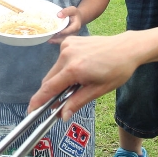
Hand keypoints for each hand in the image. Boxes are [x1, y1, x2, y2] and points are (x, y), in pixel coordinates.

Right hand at [30, 32, 145, 118]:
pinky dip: (65, 68)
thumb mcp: (98, 90)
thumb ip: (77, 102)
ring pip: (54, 70)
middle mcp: (66, 54)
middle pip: (49, 79)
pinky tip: (80, 70)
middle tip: (60, 104)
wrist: (126, 48)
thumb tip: (62, 115)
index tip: (31, 110)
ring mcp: (67, 45)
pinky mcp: (69, 40)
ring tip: (78, 83)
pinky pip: (61, 60)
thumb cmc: (117, 70)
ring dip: (59, 80)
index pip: (49, 88)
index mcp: (74, 68)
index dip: (38, 100)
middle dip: (51, 92)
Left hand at [49, 5, 81, 44]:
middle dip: (59, 39)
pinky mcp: (66, 37)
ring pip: (64, 40)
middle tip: (50, 39)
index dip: (65, 32)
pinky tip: (49, 40)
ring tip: (48, 40)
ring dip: (56, 41)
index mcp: (76, 26)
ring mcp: (70, 36)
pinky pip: (61, 40)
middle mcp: (74, 33)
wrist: (77, 18)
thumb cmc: (74, 14)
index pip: (71, 30)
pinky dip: (55, 40)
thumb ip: (66, 11)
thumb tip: (58, 15)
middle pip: (67, 38)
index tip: (58, 32)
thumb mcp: (72, 9)